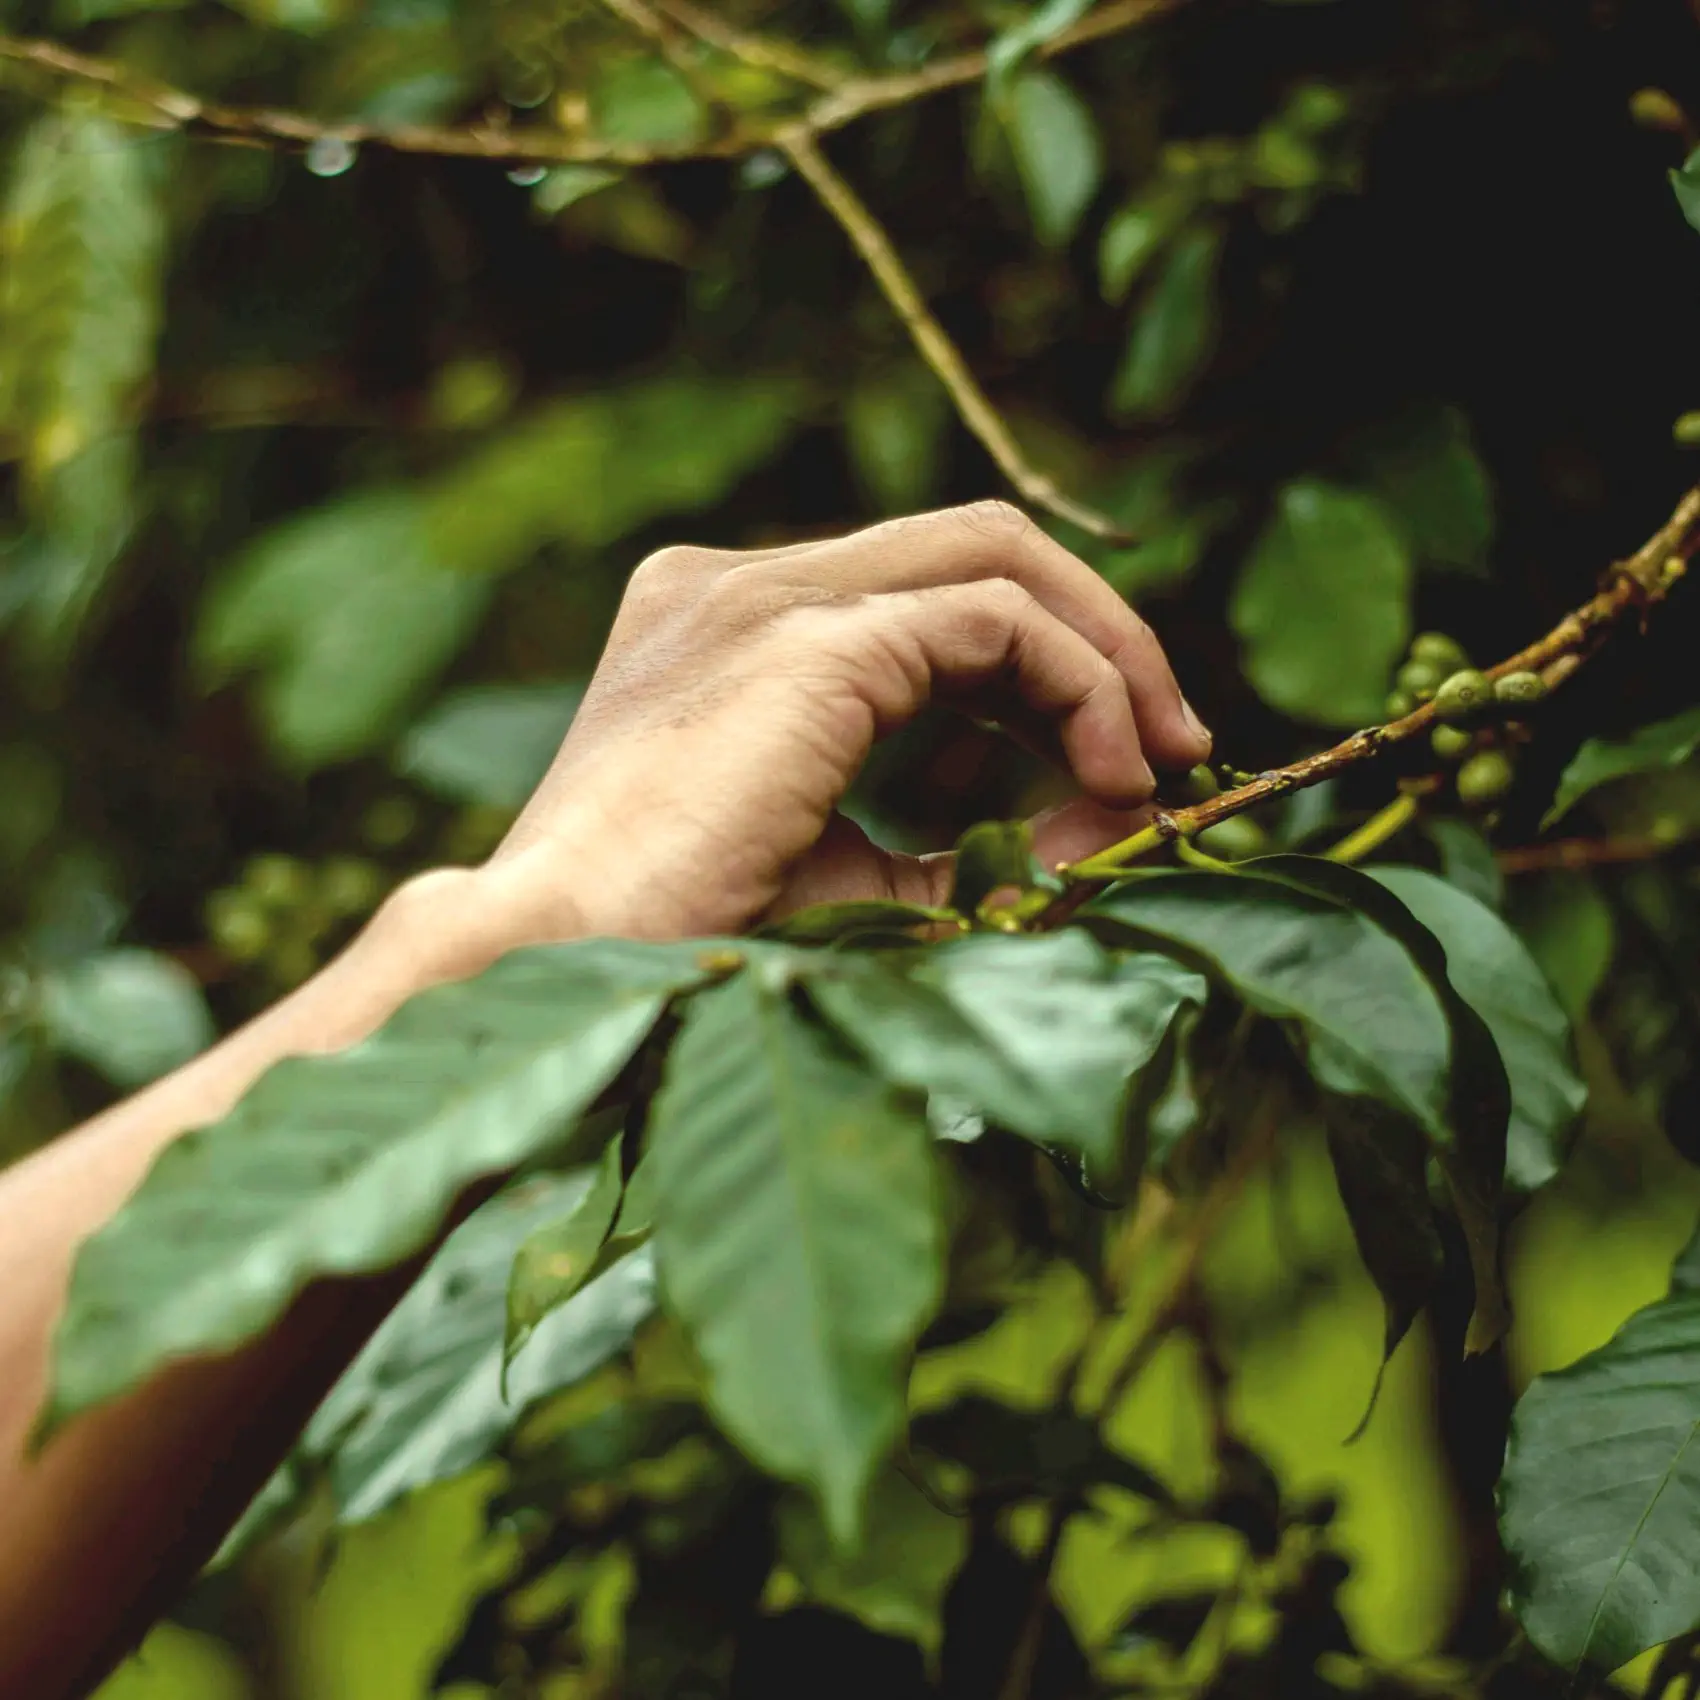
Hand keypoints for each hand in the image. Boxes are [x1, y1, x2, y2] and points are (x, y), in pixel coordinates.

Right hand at [477, 501, 1210, 942]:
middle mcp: (742, 584)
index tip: (1116, 757)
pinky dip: (1078, 684)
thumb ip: (955, 841)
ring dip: (1104, 649)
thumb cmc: (681, 948)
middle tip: (1176, 741)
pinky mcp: (806, 640)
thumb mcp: (845, 878)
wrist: (553, 974)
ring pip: (996, 554)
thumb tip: (1106, 823)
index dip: (1043, 659)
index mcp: (729, 624)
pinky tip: (1112, 772)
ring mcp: (767, 597)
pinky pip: (994, 621)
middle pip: (976, 544)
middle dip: (1099, 636)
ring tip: (1161, 758)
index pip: (924, 590)